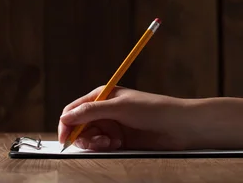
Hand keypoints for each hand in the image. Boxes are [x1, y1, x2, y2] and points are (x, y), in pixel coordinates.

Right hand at [57, 86, 190, 150]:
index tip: (65, 139)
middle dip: (83, 136)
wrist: (177, 125)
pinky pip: (102, 146)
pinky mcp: (119, 140)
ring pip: (89, 138)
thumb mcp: (119, 107)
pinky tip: (116, 145)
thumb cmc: (151, 109)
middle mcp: (103, 110)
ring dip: (95, 143)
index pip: (73, 109)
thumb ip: (90, 112)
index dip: (66, 124)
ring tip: (111, 143)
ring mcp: (111, 125)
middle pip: (79, 126)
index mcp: (101, 96)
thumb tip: (66, 116)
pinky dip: (104, 147)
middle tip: (97, 142)